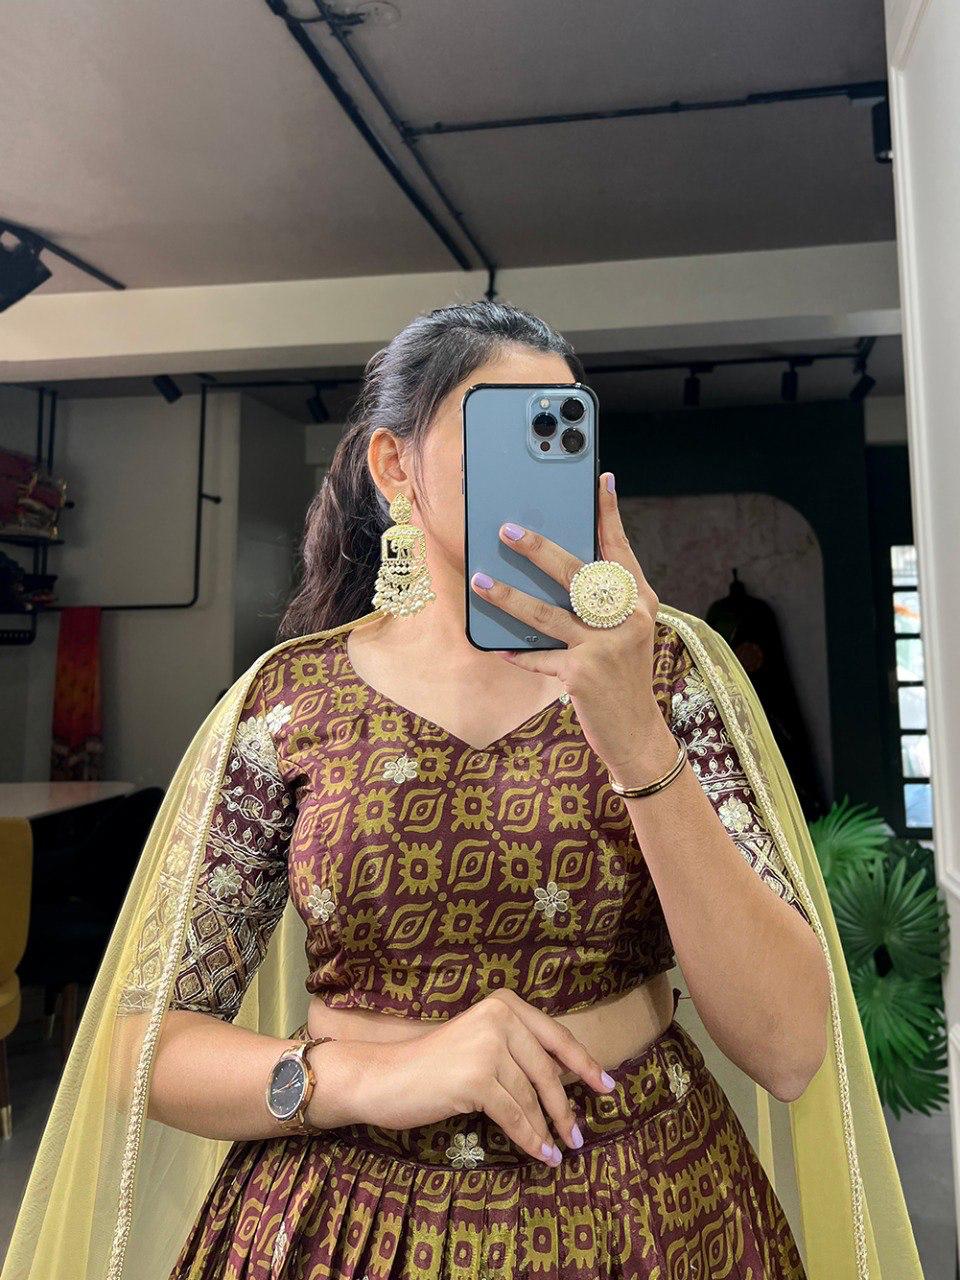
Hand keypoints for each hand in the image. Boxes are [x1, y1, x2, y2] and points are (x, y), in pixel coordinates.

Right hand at [322, 990, 614, 1165]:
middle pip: (547, 1070)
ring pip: (532, 1097)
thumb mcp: (480, 1045)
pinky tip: (541, 1154)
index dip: (584, 1063)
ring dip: (548, 1128)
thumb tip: (567, 1082)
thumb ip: (517, 1052)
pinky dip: (531, 1139)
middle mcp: (498, 1018)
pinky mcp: (476, 1079)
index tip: (608, 1085)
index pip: (555, 1036)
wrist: (383, 1077)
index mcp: (503, 1004)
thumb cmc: (432, 1066)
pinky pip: (515, 1116)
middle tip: (580, 1135)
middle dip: (566, 1107)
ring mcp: (487, 1047)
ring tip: (559, 1150)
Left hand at [469, 470, 666, 780]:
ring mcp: (606, 646)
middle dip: (540, 549)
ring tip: (481, 582)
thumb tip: (561, 567)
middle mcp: (627, 619)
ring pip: (548, 613)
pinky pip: (539, 657)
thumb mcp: (626, 633)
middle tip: (507, 529)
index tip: (601, 480)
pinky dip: (516, 652)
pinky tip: (496, 646)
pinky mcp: (583, 674)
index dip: (609, 515)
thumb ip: (603, 601)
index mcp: (639, 602)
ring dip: (509, 597)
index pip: (621, 550)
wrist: (637, 733)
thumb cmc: (622, 676)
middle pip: (577, 574)